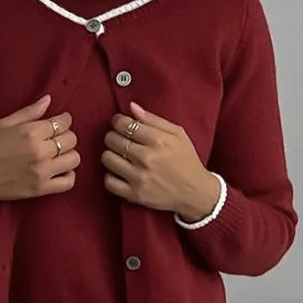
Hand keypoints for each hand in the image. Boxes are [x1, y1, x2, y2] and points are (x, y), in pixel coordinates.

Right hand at [0, 94, 80, 211]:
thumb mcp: (4, 123)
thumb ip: (29, 112)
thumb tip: (48, 99)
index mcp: (31, 132)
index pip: (62, 123)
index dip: (64, 120)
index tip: (60, 122)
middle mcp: (40, 151)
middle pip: (71, 140)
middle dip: (66, 136)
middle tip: (56, 139)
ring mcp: (42, 172)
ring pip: (74, 159)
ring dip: (69, 154)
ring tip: (58, 154)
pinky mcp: (41, 189)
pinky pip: (68, 182)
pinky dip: (69, 175)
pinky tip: (60, 170)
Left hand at [101, 101, 219, 221]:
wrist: (195, 192)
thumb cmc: (186, 160)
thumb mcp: (178, 134)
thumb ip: (154, 119)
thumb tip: (132, 107)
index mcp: (158, 140)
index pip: (124, 124)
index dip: (117, 121)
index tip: (118, 123)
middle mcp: (146, 158)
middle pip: (112, 140)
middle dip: (112, 136)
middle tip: (118, 139)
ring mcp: (139, 177)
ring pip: (107, 159)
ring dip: (110, 155)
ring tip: (118, 155)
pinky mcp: (134, 195)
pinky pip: (109, 182)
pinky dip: (110, 176)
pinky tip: (118, 172)